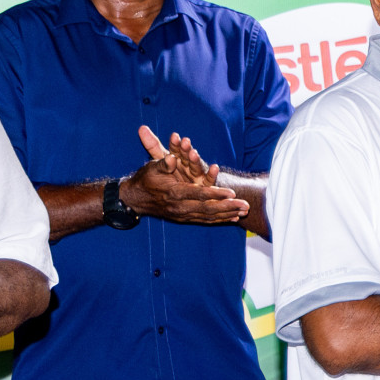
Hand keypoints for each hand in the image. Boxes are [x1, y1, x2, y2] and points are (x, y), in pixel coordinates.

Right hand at [122, 128, 247, 224]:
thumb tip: (172, 158)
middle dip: (229, 207)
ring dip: (228, 215)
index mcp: (174, 193)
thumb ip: (164, 163)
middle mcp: (179, 207)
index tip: (232, 193)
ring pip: (208, 217)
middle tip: (246, 205)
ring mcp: (182, 215)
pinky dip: (219, 220)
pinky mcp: (183, 218)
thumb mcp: (152, 167)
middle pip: (208, 209)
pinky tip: (233, 218)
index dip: (216, 194)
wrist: (134, 198)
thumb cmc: (145, 179)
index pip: (199, 195)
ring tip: (244, 212)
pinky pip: (204, 220)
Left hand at [139, 126, 218, 185]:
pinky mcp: (205, 184)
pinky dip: (212, 174)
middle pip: (186, 156)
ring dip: (196, 160)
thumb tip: (141, 127)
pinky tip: (215, 167)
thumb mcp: (162, 158)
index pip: (175, 149)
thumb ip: (153, 145)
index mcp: (178, 157)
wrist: (192, 187)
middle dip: (186, 149)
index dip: (175, 144)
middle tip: (185, 142)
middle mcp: (188, 164)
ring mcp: (197, 173)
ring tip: (194, 153)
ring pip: (196, 166)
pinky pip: (209, 179)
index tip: (174, 137)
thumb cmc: (177, 170)